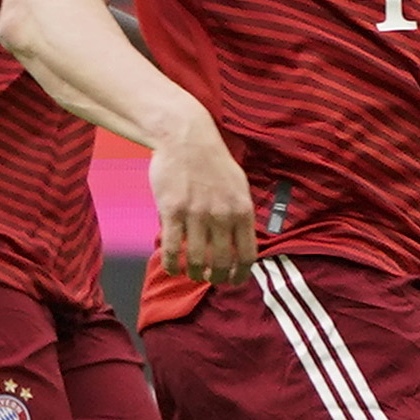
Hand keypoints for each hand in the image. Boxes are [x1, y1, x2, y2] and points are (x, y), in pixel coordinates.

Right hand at [151, 119, 254, 283]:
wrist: (185, 138)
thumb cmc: (213, 162)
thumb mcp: (239, 186)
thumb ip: (241, 214)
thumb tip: (242, 243)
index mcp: (242, 210)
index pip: (247, 255)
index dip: (241, 275)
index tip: (234, 282)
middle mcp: (222, 215)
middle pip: (222, 263)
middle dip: (216, 278)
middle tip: (211, 280)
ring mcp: (196, 214)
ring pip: (197, 261)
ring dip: (194, 274)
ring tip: (192, 275)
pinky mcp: (172, 211)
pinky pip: (173, 249)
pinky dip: (172, 264)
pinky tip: (172, 268)